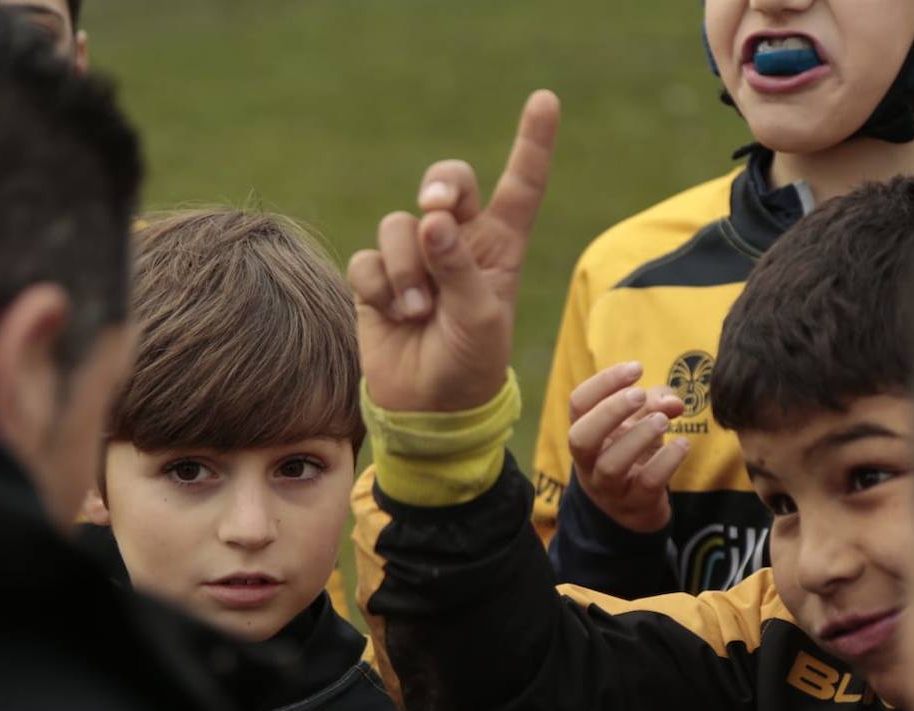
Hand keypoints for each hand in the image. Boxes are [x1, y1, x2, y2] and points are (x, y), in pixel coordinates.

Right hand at [348, 90, 559, 411]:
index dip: (532, 142)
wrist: (427, 407)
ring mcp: (416, 258)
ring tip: (419, 312)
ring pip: (400, 225)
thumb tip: (431, 218)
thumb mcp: (480, 319)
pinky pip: (368, 259)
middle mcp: (459, 243)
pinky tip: (395, 316)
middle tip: (438, 205)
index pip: (520, 185)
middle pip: (449, 182)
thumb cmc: (470, 364)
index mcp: (500, 247)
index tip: (545, 100)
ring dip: (407, 268)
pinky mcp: (378, 278)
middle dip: (442, 184)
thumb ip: (460, 268)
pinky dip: (380, 286)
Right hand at [567, 361, 688, 532]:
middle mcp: (589, 461)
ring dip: (639, 437)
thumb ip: (656, 402)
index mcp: (584, 431)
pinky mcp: (636, 503)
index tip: (636, 368)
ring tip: (664, 421)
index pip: (578, 403)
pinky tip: (682, 445)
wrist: (635, 506)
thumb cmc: (633, 451)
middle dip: (610, 411)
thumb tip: (674, 402)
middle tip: (639, 394)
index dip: (603, 382)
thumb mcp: (639, 420)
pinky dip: (666, 461)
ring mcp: (609, 487)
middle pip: (582, 436)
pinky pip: (647, 483)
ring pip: (611, 464)